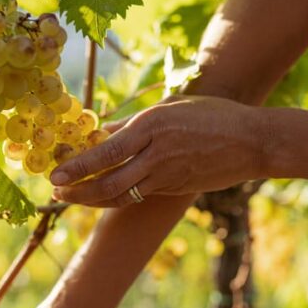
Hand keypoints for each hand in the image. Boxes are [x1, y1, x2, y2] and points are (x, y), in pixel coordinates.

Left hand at [50, 95, 266, 206]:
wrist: (253, 142)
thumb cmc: (213, 116)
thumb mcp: (171, 108)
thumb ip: (134, 124)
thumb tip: (101, 132)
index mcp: (153, 126)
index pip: (106, 152)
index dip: (78, 167)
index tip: (55, 175)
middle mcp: (157, 154)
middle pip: (108, 183)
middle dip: (77, 191)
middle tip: (55, 192)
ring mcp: (167, 175)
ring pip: (121, 195)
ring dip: (91, 199)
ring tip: (70, 198)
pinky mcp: (175, 188)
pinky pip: (139, 195)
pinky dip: (116, 197)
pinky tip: (100, 194)